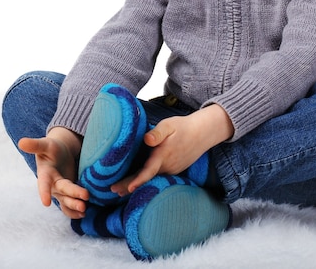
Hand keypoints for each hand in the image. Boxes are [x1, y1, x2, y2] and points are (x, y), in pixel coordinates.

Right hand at [18, 127, 88, 218]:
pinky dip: (75, 211)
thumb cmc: (51, 148)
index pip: (44, 184)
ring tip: (84, 209)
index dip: (44, 192)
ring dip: (75, 206)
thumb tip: (21, 142)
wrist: (59, 152)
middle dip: (72, 197)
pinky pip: (69, 205)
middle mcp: (52, 185)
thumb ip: (35, 145)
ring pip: (66, 201)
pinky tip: (83, 214)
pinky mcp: (67, 193)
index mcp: (45, 174)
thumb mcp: (44, 145)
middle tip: (83, 204)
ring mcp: (60, 191)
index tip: (46, 203)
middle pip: (62, 192)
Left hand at [111, 104, 233, 195]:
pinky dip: (147, 180)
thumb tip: (147, 139)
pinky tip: (138, 181)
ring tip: (120, 190)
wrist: (202, 133)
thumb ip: (158, 132)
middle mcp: (167, 167)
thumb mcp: (169, 125)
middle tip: (113, 190)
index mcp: (163, 156)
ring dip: (137, 183)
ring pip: (152, 179)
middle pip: (146, 179)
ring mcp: (171, 170)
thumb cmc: (183, 126)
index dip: (138, 181)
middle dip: (129, 186)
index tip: (128, 188)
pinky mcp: (174, 170)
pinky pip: (158, 177)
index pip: (148, 171)